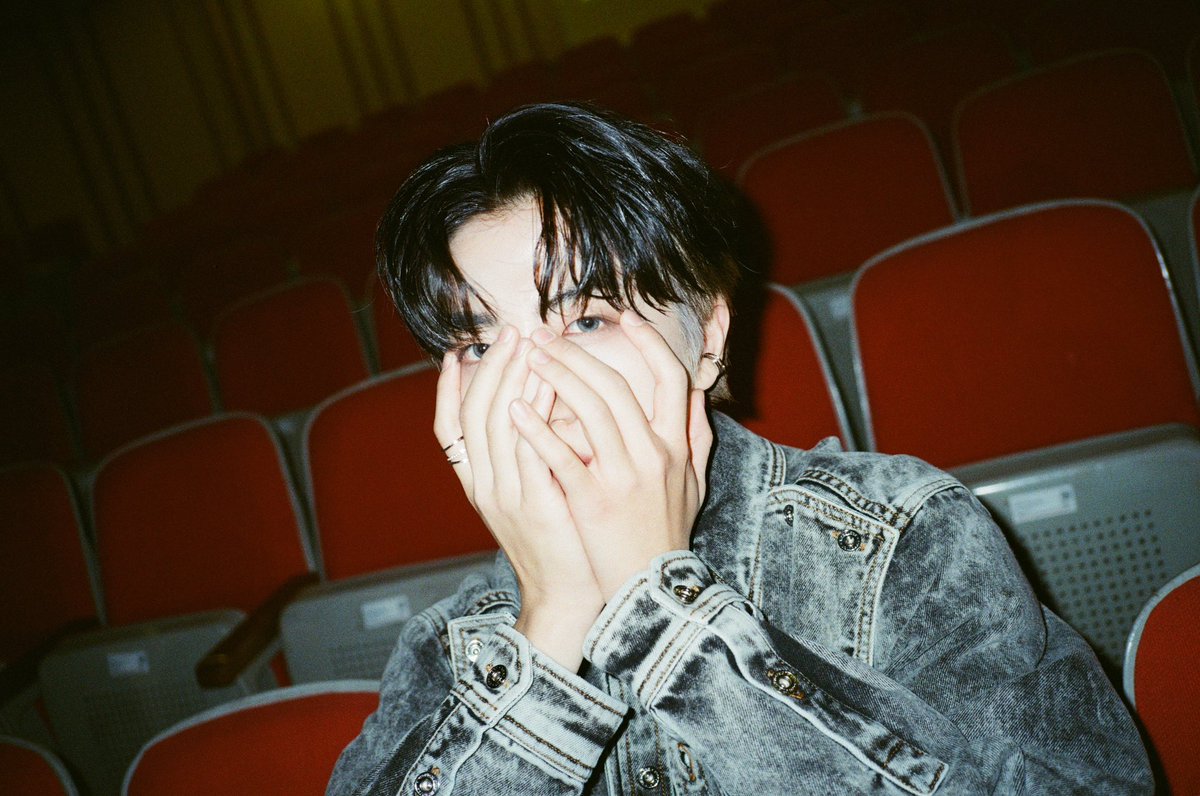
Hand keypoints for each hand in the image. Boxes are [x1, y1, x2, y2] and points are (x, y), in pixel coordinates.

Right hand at [435, 329, 603, 669]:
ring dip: (510, 378)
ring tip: (526, 343)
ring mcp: (505, 495)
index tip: (454, 353)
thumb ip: (526, 457)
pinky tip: (548, 383)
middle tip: (509, 332)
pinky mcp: (533, 502)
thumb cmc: (561, 544)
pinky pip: (527, 446)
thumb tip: (534, 410)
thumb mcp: (533, 496)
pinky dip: (533, 411)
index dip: (445, 390)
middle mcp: (483, 487)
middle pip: (473, 414)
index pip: (447, 429)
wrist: (569, 597)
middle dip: (490, 368)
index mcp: (477, 485)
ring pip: (496, 422)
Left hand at [509, 311, 712, 599]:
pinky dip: (538, 428)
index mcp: (676, 447)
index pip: (670, 379)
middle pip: (617, 386)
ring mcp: (623, 477)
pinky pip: (563, 455)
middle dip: (578, 354)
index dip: (650, 344)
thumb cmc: (667, 536)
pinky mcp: (594, 501)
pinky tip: (515, 408)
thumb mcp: (694, 485)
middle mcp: (653, 455)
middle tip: (546, 335)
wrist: (651, 591)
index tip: (626, 318)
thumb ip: (697, 437)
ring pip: (591, 409)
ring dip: (557, 376)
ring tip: (528, 356)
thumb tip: (696, 395)